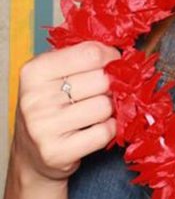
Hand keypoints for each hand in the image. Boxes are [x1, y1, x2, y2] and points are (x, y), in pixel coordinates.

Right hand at [10, 42, 120, 183]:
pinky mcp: (55, 152)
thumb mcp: (55, 73)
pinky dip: (109, 129)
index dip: (111, 57)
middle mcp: (35, 98)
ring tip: (94, 112)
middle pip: (102, 80)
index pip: (92, 53)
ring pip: (105, 106)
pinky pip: (104, 132)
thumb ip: (82, 56)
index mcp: (35, 71)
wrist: (31, 152)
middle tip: (101, 93)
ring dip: (109, 110)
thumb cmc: (50, 106)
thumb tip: (119, 45)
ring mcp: (43, 127)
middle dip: (110, 86)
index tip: (112, 64)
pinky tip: (95, 128)